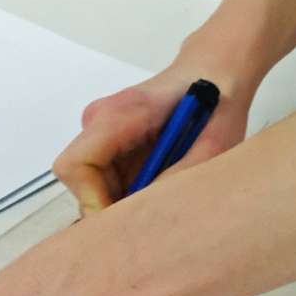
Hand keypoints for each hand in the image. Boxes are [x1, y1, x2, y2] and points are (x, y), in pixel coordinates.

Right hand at [54, 58, 251, 215]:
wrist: (216, 74)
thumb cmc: (218, 103)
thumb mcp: (211, 148)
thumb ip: (177, 180)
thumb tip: (150, 219)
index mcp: (119, 114)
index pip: (77, 166)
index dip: (93, 202)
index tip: (127, 222)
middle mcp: (100, 120)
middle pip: (81, 181)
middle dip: (109, 206)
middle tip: (150, 221)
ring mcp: (101, 130)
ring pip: (92, 184)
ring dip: (121, 200)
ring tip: (162, 198)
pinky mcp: (110, 140)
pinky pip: (105, 178)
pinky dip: (127, 192)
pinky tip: (159, 187)